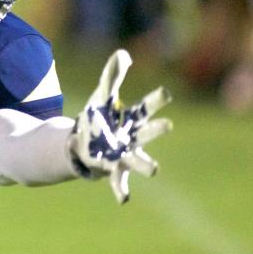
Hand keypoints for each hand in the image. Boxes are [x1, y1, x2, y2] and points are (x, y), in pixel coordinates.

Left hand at [70, 50, 171, 203]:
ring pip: (136, 160)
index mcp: (132, 120)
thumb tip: (123, 53)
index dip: (155, 100)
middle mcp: (133, 139)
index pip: (146, 107)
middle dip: (155, 129)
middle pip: (146, 132)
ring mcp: (124, 155)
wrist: (86, 144)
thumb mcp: (101, 97)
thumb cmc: (99, 120)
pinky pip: (118, 181)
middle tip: (167, 125)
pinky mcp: (112, 169)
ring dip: (145, 164)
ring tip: (154, 170)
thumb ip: (113, 77)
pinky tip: (124, 200)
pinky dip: (121, 190)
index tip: (165, 93)